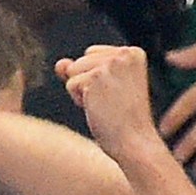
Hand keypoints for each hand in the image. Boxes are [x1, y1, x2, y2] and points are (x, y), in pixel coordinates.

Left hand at [56, 45, 157, 161]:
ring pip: (73, 71)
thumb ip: (82, 70)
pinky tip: (100, 109)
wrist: (135, 142)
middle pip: (81, 61)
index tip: (117, 94)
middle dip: (87, 84)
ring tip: (106, 105)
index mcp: (133, 53)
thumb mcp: (104, 88)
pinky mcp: (96, 77)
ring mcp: (110, 64)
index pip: (92, 54)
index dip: (96, 78)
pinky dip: (79, 101)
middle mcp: (124, 53)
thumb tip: (60, 64)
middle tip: (111, 102)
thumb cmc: (122, 120)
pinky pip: (70, 84)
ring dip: (82, 92)